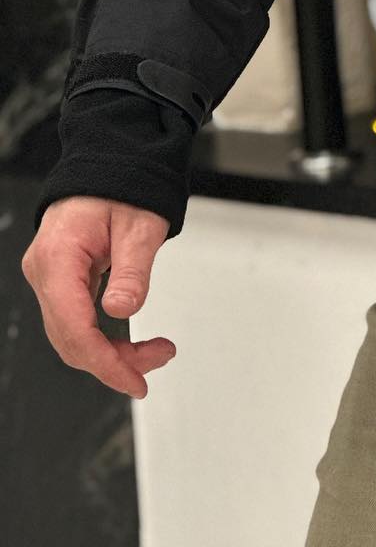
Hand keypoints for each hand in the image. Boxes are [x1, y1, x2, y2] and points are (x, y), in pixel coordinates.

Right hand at [22, 197, 175, 399]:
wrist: (111, 166)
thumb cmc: (123, 187)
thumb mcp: (140, 227)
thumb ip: (132, 271)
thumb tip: (123, 310)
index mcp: (58, 257)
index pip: (74, 327)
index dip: (104, 362)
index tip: (134, 381)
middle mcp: (45, 271)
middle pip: (70, 339)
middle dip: (114, 360)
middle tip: (158, 360)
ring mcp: (49, 277)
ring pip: (72, 335)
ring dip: (110, 353)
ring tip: (154, 352)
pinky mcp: (60, 280)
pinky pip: (76, 321)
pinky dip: (103, 338)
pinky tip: (130, 344)